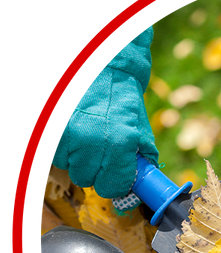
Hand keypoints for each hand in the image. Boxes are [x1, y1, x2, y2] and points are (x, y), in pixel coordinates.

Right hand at [52, 25, 158, 198]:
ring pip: (67, 166)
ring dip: (76, 155)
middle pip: (87, 179)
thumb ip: (140, 161)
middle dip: (94, 168)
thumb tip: (139, 188)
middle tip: (100, 148)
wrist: (101, 65)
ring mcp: (66, 135)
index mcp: (120, 144)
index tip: (114, 174)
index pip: (112, 187)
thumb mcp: (139, 129)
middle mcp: (91, 142)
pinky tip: (72, 128)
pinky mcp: (48, 129)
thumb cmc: (122, 98)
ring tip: (85, 132)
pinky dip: (62, 145)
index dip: (114, 181)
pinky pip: (53, 152)